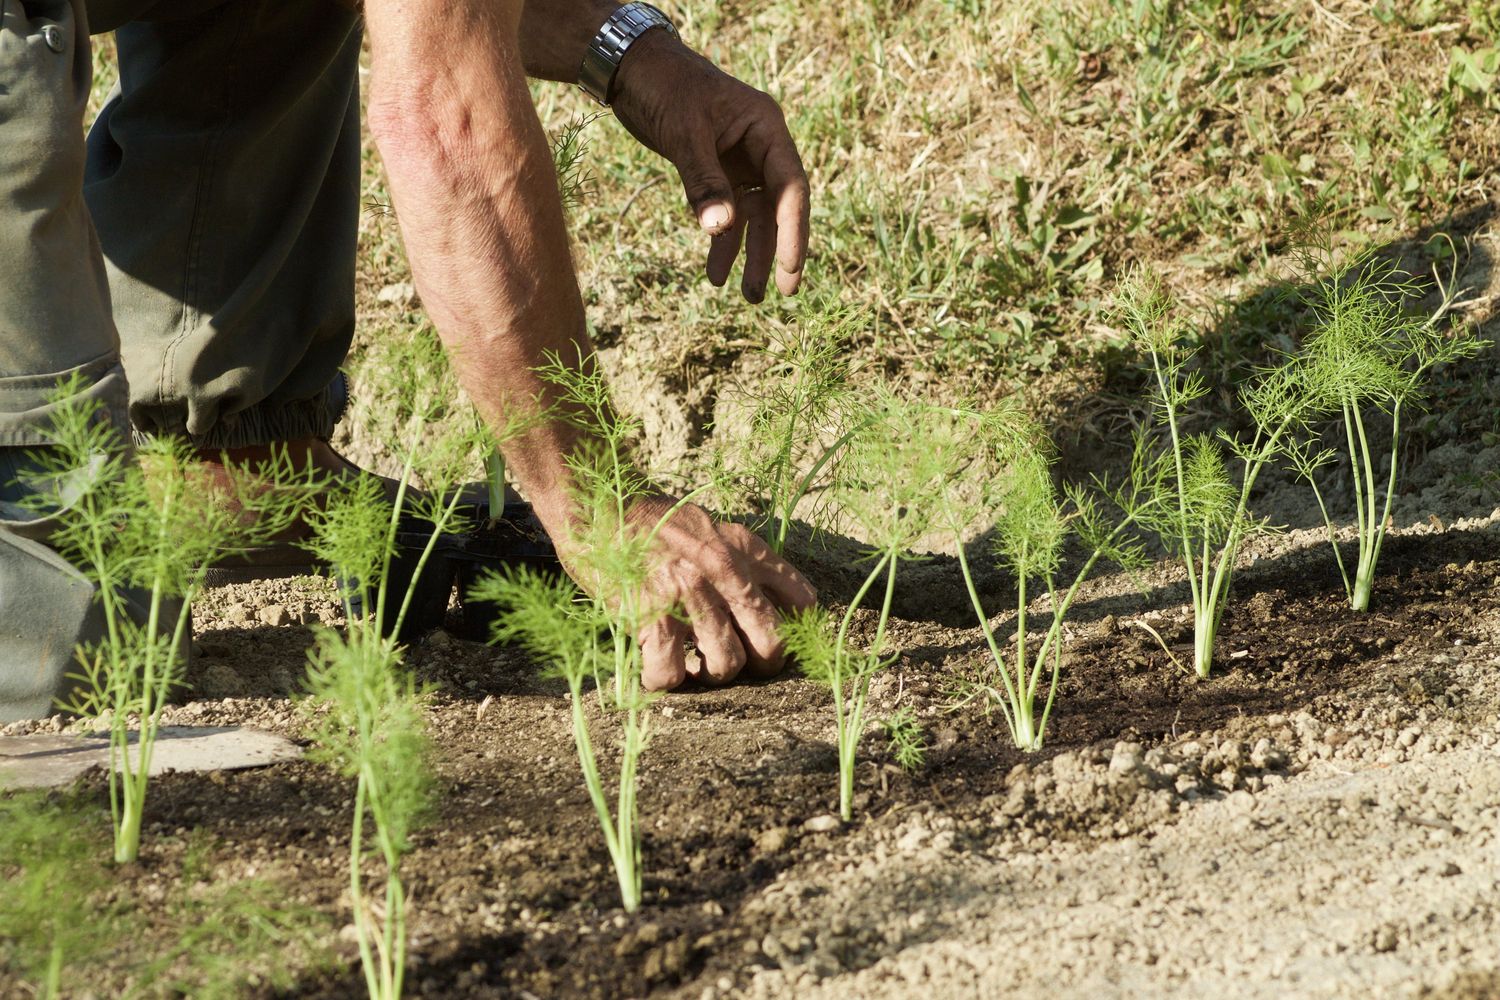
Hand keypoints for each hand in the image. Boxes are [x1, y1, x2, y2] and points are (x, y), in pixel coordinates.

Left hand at [610, 31, 810, 302]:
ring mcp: (741, 161)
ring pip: (754, 217)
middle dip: (779, 250)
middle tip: (784, 293)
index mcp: (766, 129)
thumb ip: (703, 181)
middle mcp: (760, 147)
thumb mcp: (684, 134)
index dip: (794, 230)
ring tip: (747, 296)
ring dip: (750, 254)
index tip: (790, 268)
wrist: (632, 69)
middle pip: (779, 207)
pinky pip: (727, 214)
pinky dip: (722, 241)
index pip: (790, 186)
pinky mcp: (718, 172)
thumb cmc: (664, 88)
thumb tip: (719, 230)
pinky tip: (715, 273)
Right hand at [626, 497, 816, 690]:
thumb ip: (739, 559)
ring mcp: (689, 594)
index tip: (765, 639)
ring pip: (726, 664)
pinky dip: (663, 679)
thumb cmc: (648, 519)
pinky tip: (656, 665)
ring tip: (690, 663)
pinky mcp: (650, 614)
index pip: (801, 602)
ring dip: (707, 674)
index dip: (790, 631)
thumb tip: (761, 600)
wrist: (595, 501)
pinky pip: (670, 674)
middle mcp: (725, 570)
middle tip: (732, 659)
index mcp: (745, 548)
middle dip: (757, 665)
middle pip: (772, 644)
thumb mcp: (709, 526)